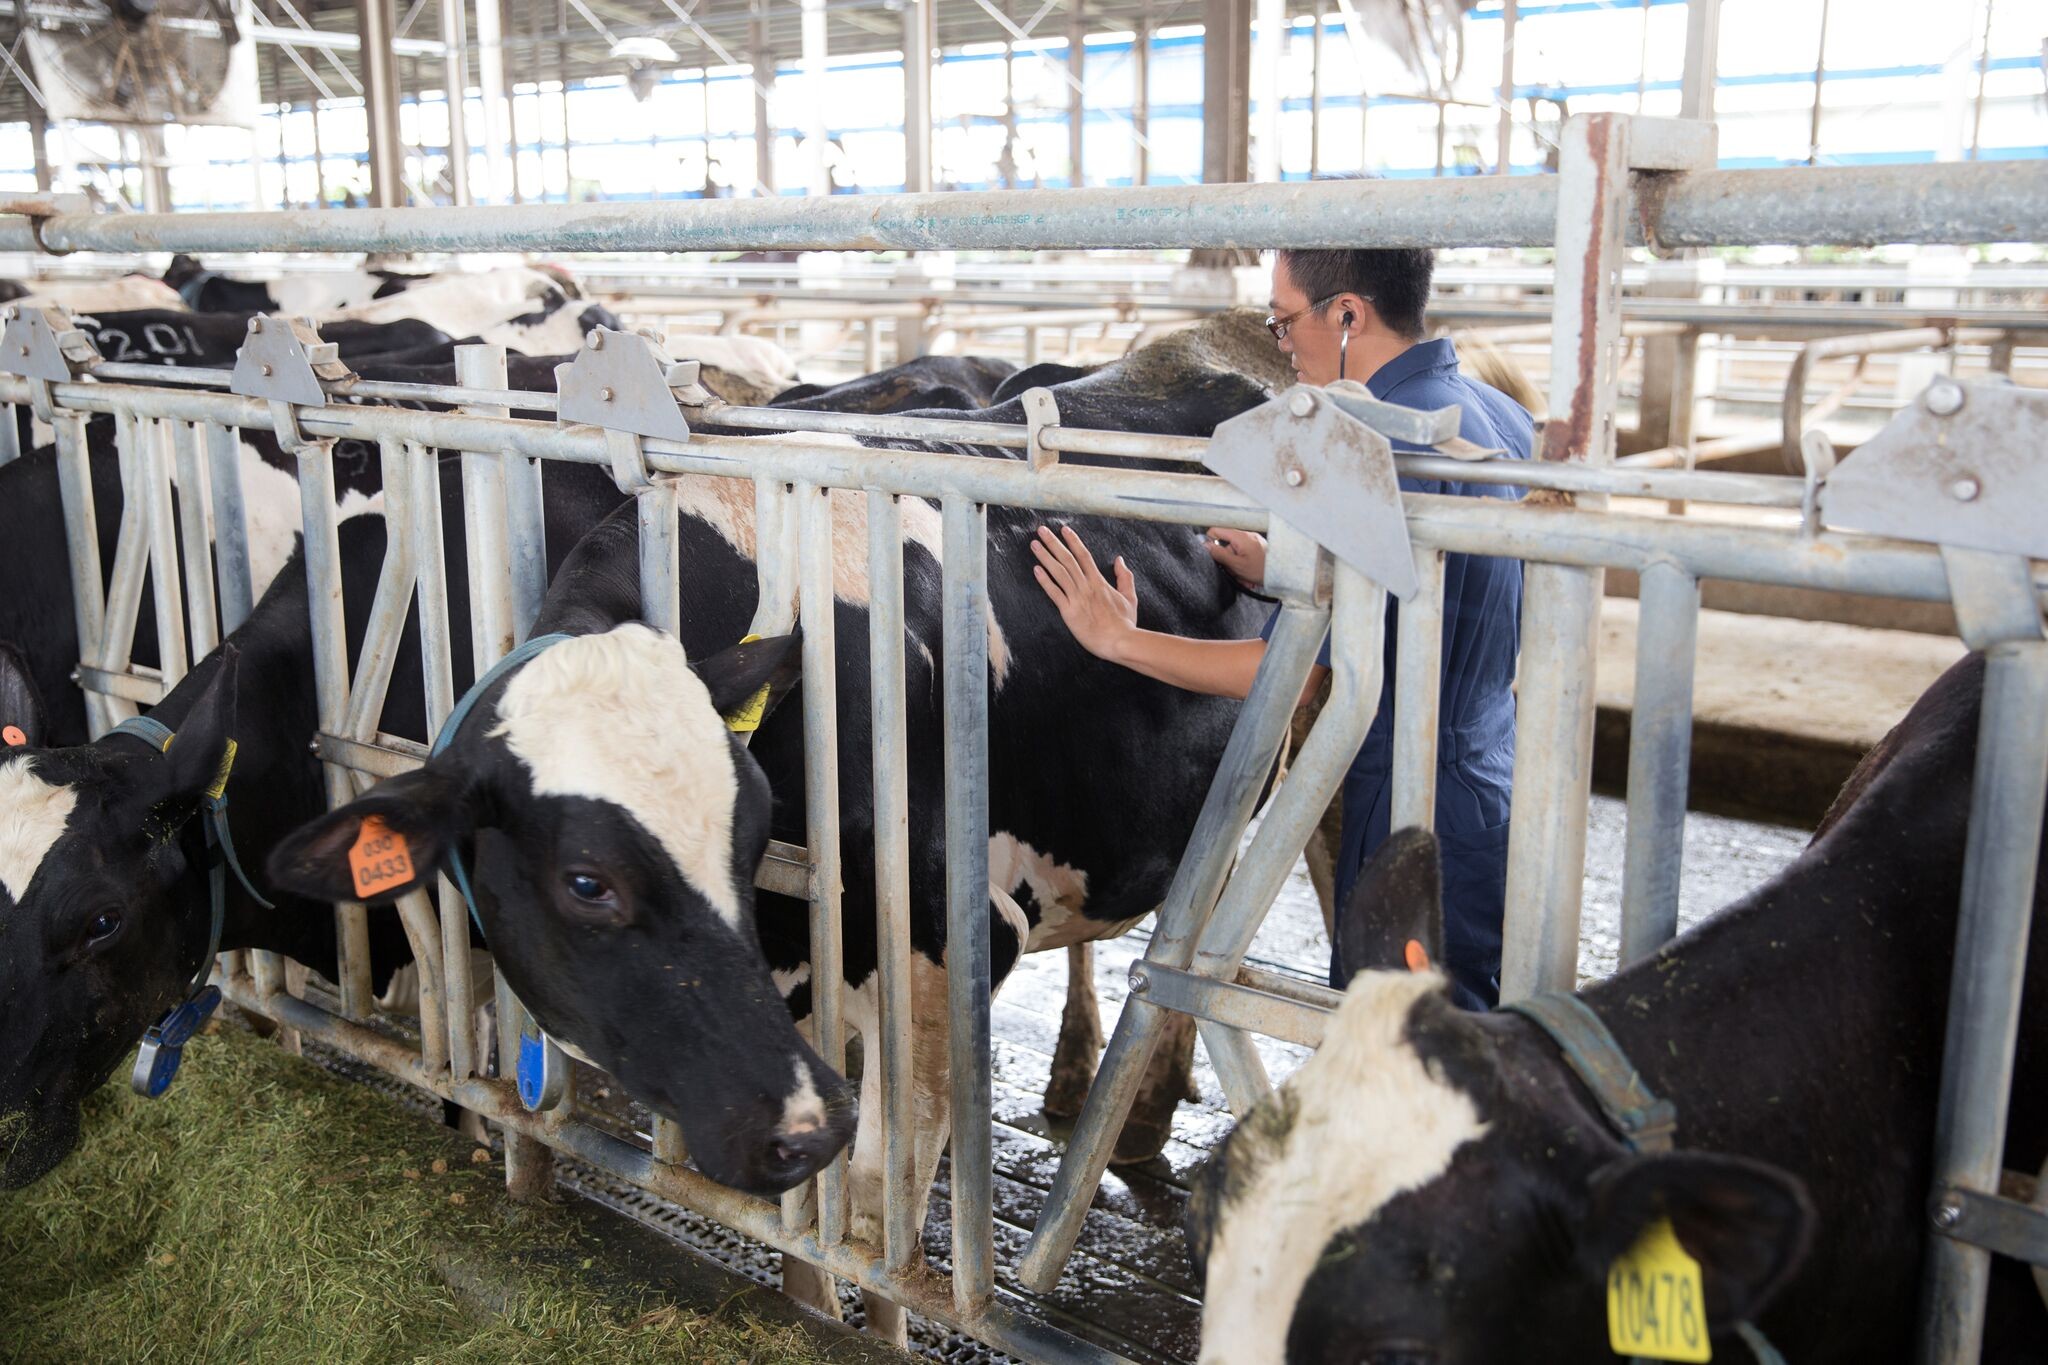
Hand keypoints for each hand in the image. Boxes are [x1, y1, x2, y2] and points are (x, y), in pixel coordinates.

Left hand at [1031, 525, 1137, 661]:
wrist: (1120, 641)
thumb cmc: (1125, 622)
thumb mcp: (1130, 597)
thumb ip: (1124, 577)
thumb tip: (1119, 560)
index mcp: (1099, 582)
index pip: (1084, 555)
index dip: (1073, 541)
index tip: (1064, 529)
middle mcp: (1086, 586)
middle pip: (1068, 559)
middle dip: (1053, 543)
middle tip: (1041, 530)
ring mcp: (1077, 598)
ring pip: (1059, 572)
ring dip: (1045, 557)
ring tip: (1034, 544)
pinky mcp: (1069, 612)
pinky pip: (1055, 593)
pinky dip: (1045, 581)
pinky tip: (1036, 569)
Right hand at [1204, 527, 1266, 590]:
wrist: (1283, 575)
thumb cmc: (1262, 570)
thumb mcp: (1236, 565)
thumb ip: (1219, 554)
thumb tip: (1205, 546)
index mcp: (1240, 537)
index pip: (1217, 531)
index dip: (1210, 542)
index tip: (1211, 555)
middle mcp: (1247, 535)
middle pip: (1227, 545)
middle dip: (1227, 561)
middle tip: (1233, 574)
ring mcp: (1253, 541)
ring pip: (1236, 553)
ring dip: (1236, 567)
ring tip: (1244, 578)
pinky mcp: (1258, 547)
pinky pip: (1244, 555)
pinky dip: (1244, 566)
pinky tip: (1249, 576)